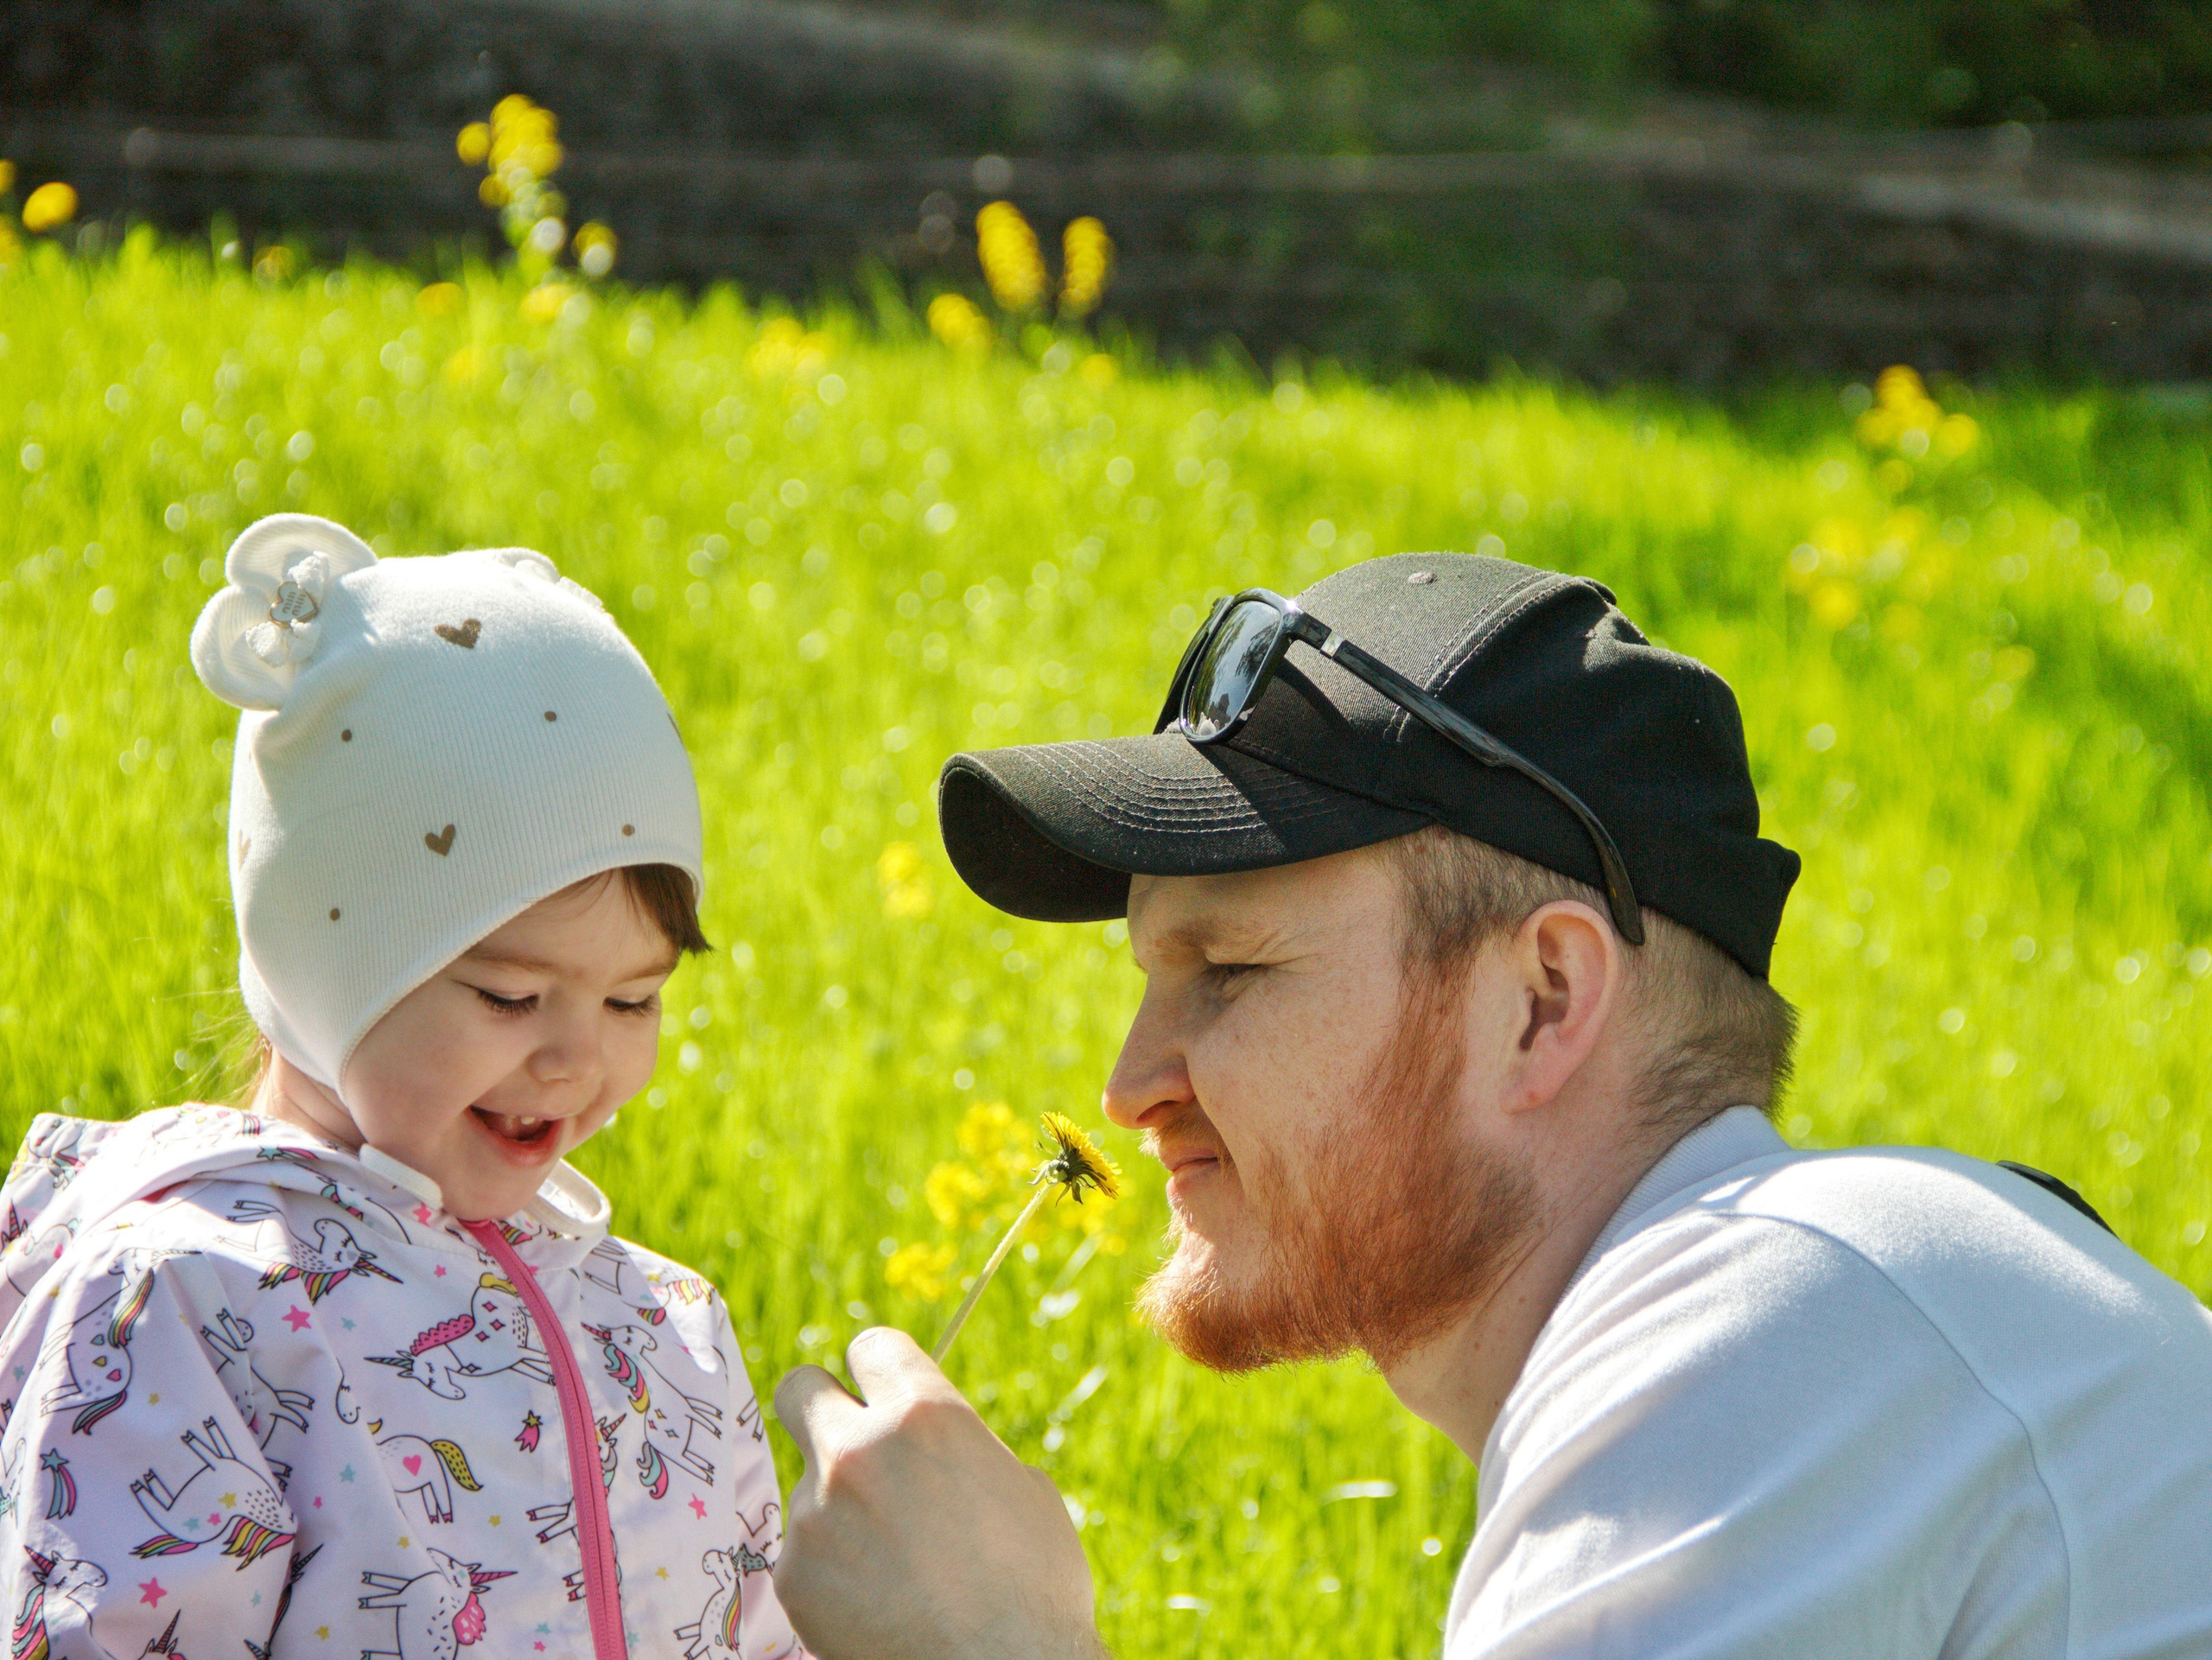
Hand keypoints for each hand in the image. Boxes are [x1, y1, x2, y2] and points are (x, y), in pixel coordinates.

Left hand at [773, 1326, 1105, 1659]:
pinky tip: (876, 1598)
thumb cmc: (1035, 1587)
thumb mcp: (1021, 1489)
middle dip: (821, 1406)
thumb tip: (932, 1447)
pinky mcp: (794, 1574)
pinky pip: (805, 1551)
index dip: (881, 1370)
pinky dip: (832, 1569)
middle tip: (846, 1440)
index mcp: (925, 1414)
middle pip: (800, 1389)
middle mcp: (859, 1450)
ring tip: (895, 1562)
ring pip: (810, 1484)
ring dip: (840, 1507)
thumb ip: (960, 1449)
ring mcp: (816, 1513)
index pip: (871, 1346)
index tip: (884, 1391)